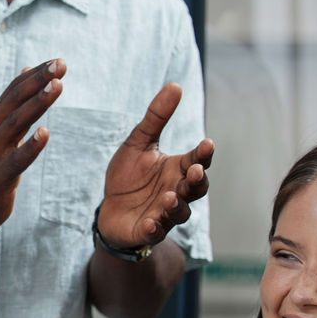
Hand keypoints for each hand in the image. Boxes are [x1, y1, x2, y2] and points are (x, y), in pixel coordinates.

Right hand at [0, 58, 65, 232]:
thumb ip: (14, 103)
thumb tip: (27, 70)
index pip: (15, 91)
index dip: (36, 75)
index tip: (58, 60)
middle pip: (16, 101)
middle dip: (38, 81)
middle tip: (60, 64)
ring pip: (16, 124)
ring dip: (37, 104)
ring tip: (56, 86)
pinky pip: (16, 161)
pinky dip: (30, 146)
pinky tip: (45, 133)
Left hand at [97, 82, 212, 249]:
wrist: (110, 209)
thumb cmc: (128, 175)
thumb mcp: (138, 142)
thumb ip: (156, 117)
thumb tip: (175, 85)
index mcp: (177, 169)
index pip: (197, 160)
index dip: (203, 154)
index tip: (206, 143)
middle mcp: (177, 191)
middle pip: (196, 188)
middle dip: (197, 181)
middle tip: (195, 171)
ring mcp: (165, 213)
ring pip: (179, 212)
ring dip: (177, 205)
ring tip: (170, 196)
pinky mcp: (148, 230)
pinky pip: (155, 232)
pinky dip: (155, 228)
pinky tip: (150, 222)